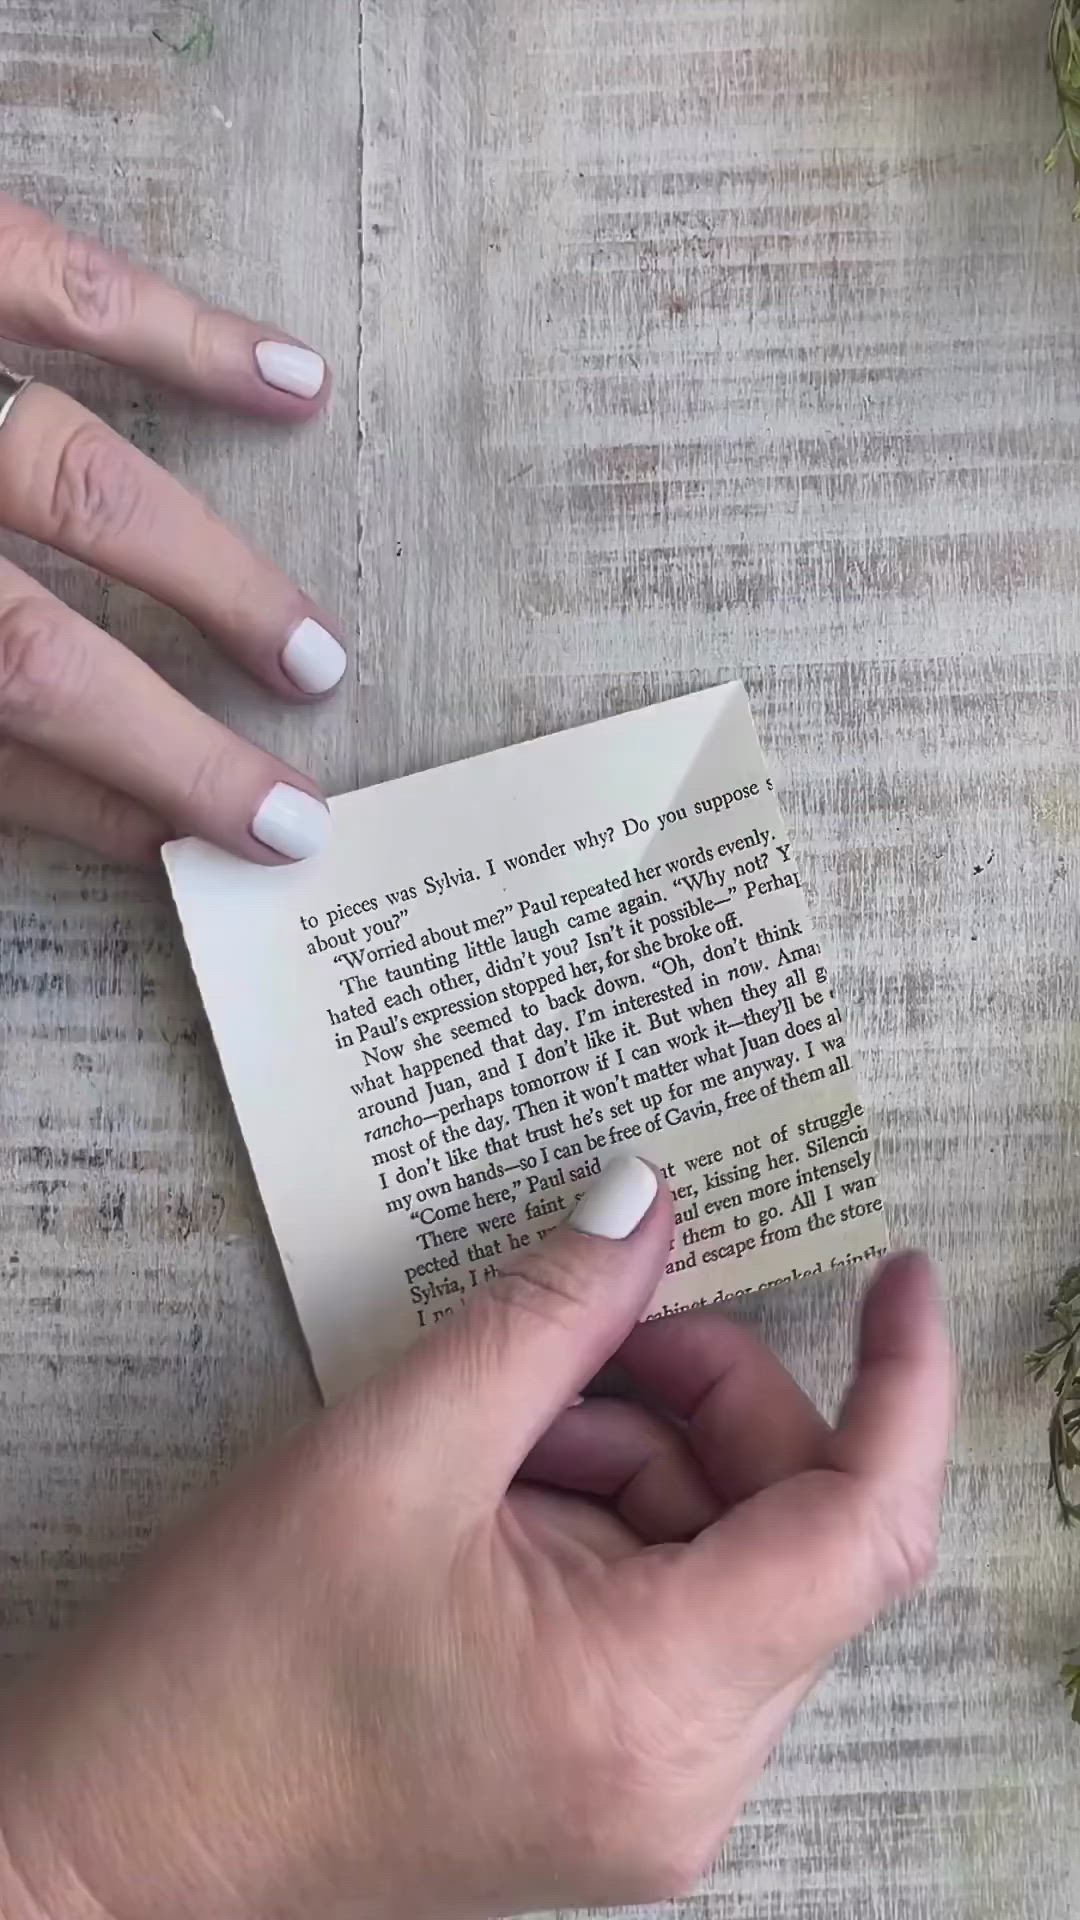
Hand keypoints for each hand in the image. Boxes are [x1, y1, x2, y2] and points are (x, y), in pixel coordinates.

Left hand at [0, 196, 344, 865]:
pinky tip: (295, 384)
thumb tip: (105, 811)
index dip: (86, 807)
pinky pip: (56, 283)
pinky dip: (183, 335)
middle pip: (39, 659)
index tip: (187, 855)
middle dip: (170, 746)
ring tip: (318, 656)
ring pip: (80, 486)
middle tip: (283, 810)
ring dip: (211, 578)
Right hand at [0, 1160, 952, 1919]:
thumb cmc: (229, 1675)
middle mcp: (684, 1774)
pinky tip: (495, 1490)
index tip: (896, 1279)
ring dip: (634, 1454)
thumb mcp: (398, 1449)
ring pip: (724, 1560)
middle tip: (591, 1326)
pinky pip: (668, 1608)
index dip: (902, 1387)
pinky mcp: (605, 1773)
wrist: (114, 1840)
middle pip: (787, 1530)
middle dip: (702, 1398)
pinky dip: (606, 1517)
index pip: (863, 1530)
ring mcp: (649, 1787)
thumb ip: (550, 1315)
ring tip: (496, 1428)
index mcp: (652, 1702)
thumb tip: (645, 1211)